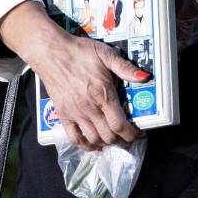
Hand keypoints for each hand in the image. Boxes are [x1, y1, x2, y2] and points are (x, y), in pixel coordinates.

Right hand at [0, 2, 146, 151]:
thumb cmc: (80, 52)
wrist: (51, 52)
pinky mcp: (63, 115)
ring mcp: (75, 113)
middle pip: (109, 135)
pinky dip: (85, 145)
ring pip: (94, 139)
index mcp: (103, 94)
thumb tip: (145, 77)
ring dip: (106, 143)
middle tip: (128, 135)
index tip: (138, 133)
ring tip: (113, 138)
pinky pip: (74, 138)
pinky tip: (94, 144)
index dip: (131, 133)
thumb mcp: (106, 54)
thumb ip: (125, 68)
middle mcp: (89, 108)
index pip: (120, 124)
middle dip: (122, 139)